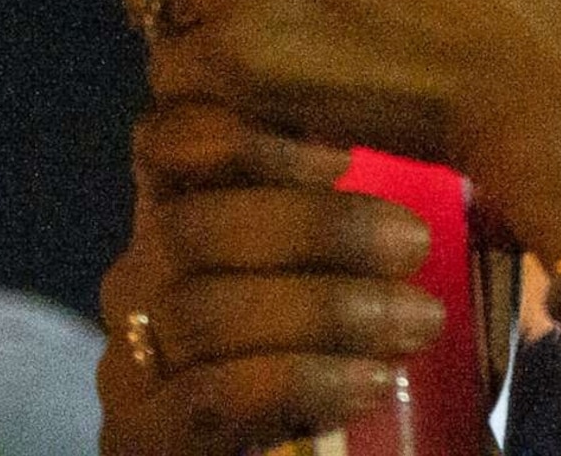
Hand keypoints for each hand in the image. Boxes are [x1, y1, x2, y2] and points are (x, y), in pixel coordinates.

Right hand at [97, 102, 441, 455]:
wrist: (313, 450)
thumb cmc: (342, 357)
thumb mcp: (350, 270)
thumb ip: (355, 221)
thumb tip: (433, 148)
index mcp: (184, 218)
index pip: (171, 145)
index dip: (242, 137)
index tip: (342, 154)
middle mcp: (139, 282)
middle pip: (191, 225)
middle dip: (314, 229)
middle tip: (414, 245)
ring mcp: (127, 365)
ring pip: (200, 311)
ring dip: (322, 310)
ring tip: (416, 322)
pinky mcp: (135, 440)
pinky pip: (206, 397)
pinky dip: (296, 382)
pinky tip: (370, 383)